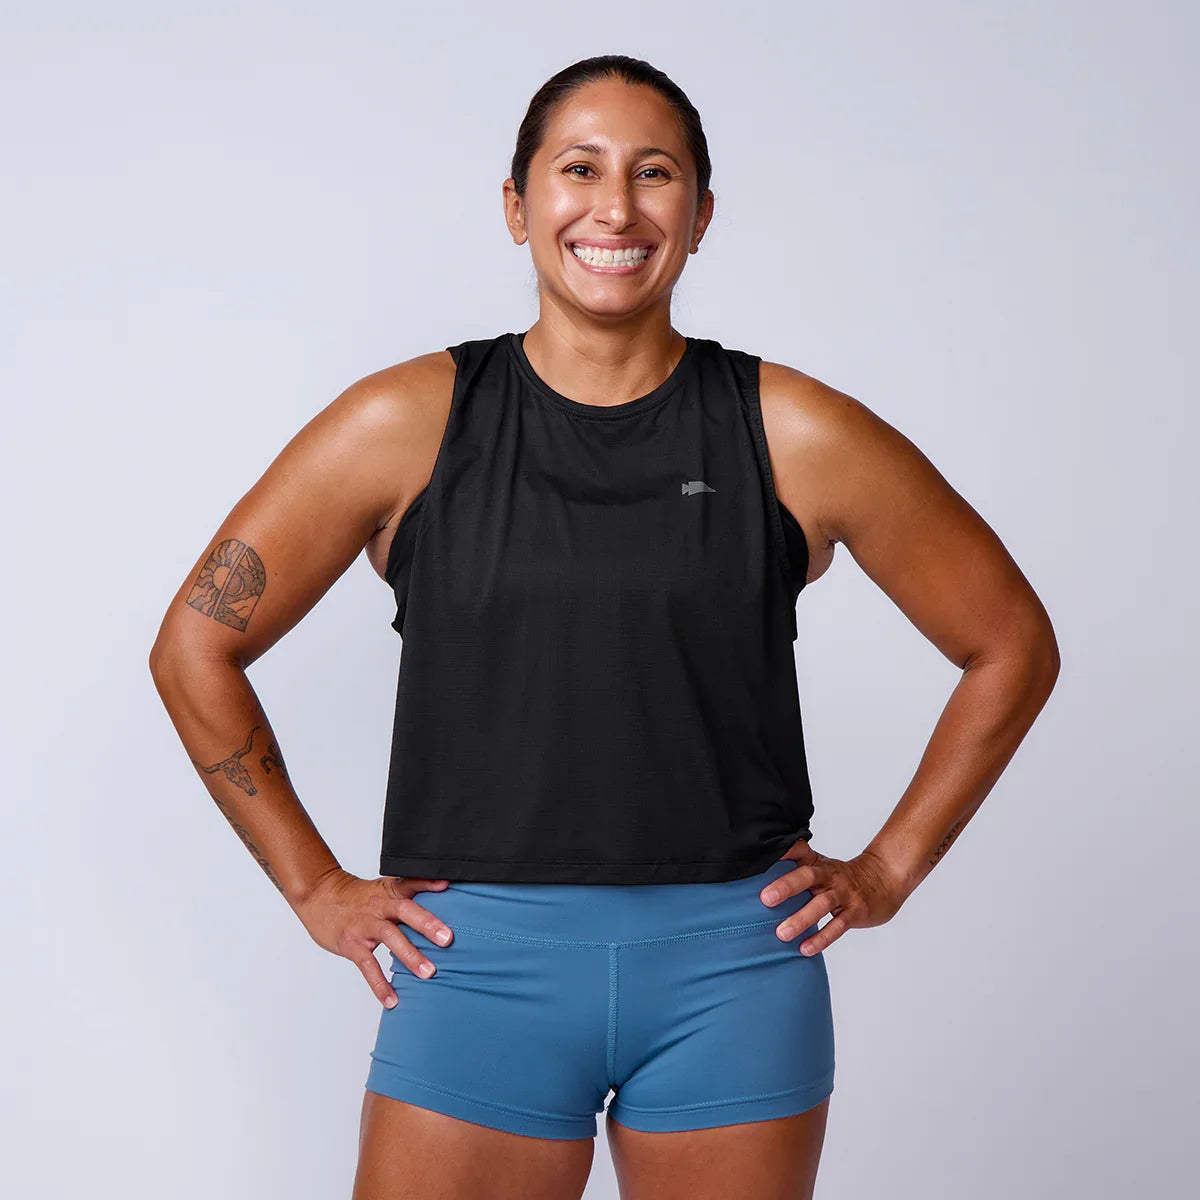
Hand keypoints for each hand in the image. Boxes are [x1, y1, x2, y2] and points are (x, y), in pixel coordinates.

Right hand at [293, 868, 455, 1008]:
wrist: (319, 895)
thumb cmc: (357, 896)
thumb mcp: (383, 888)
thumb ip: (409, 892)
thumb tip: (444, 891)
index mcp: (389, 891)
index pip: (411, 883)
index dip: (428, 883)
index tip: (447, 885)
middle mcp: (379, 905)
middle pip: (404, 910)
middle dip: (427, 924)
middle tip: (447, 939)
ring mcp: (364, 924)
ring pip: (389, 936)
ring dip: (410, 955)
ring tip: (428, 973)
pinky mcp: (351, 944)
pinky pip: (367, 965)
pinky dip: (380, 984)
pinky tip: (392, 1000)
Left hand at [759, 839, 907, 955]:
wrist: (884, 879)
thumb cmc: (842, 877)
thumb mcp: (821, 866)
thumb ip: (795, 869)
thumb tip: (760, 874)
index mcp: (817, 863)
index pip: (798, 852)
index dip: (782, 852)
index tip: (760, 858)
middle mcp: (829, 876)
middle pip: (807, 876)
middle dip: (786, 887)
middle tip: (765, 899)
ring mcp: (844, 893)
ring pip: (821, 905)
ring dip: (801, 919)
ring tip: (781, 933)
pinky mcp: (855, 912)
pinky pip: (837, 926)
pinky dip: (821, 938)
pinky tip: (804, 948)